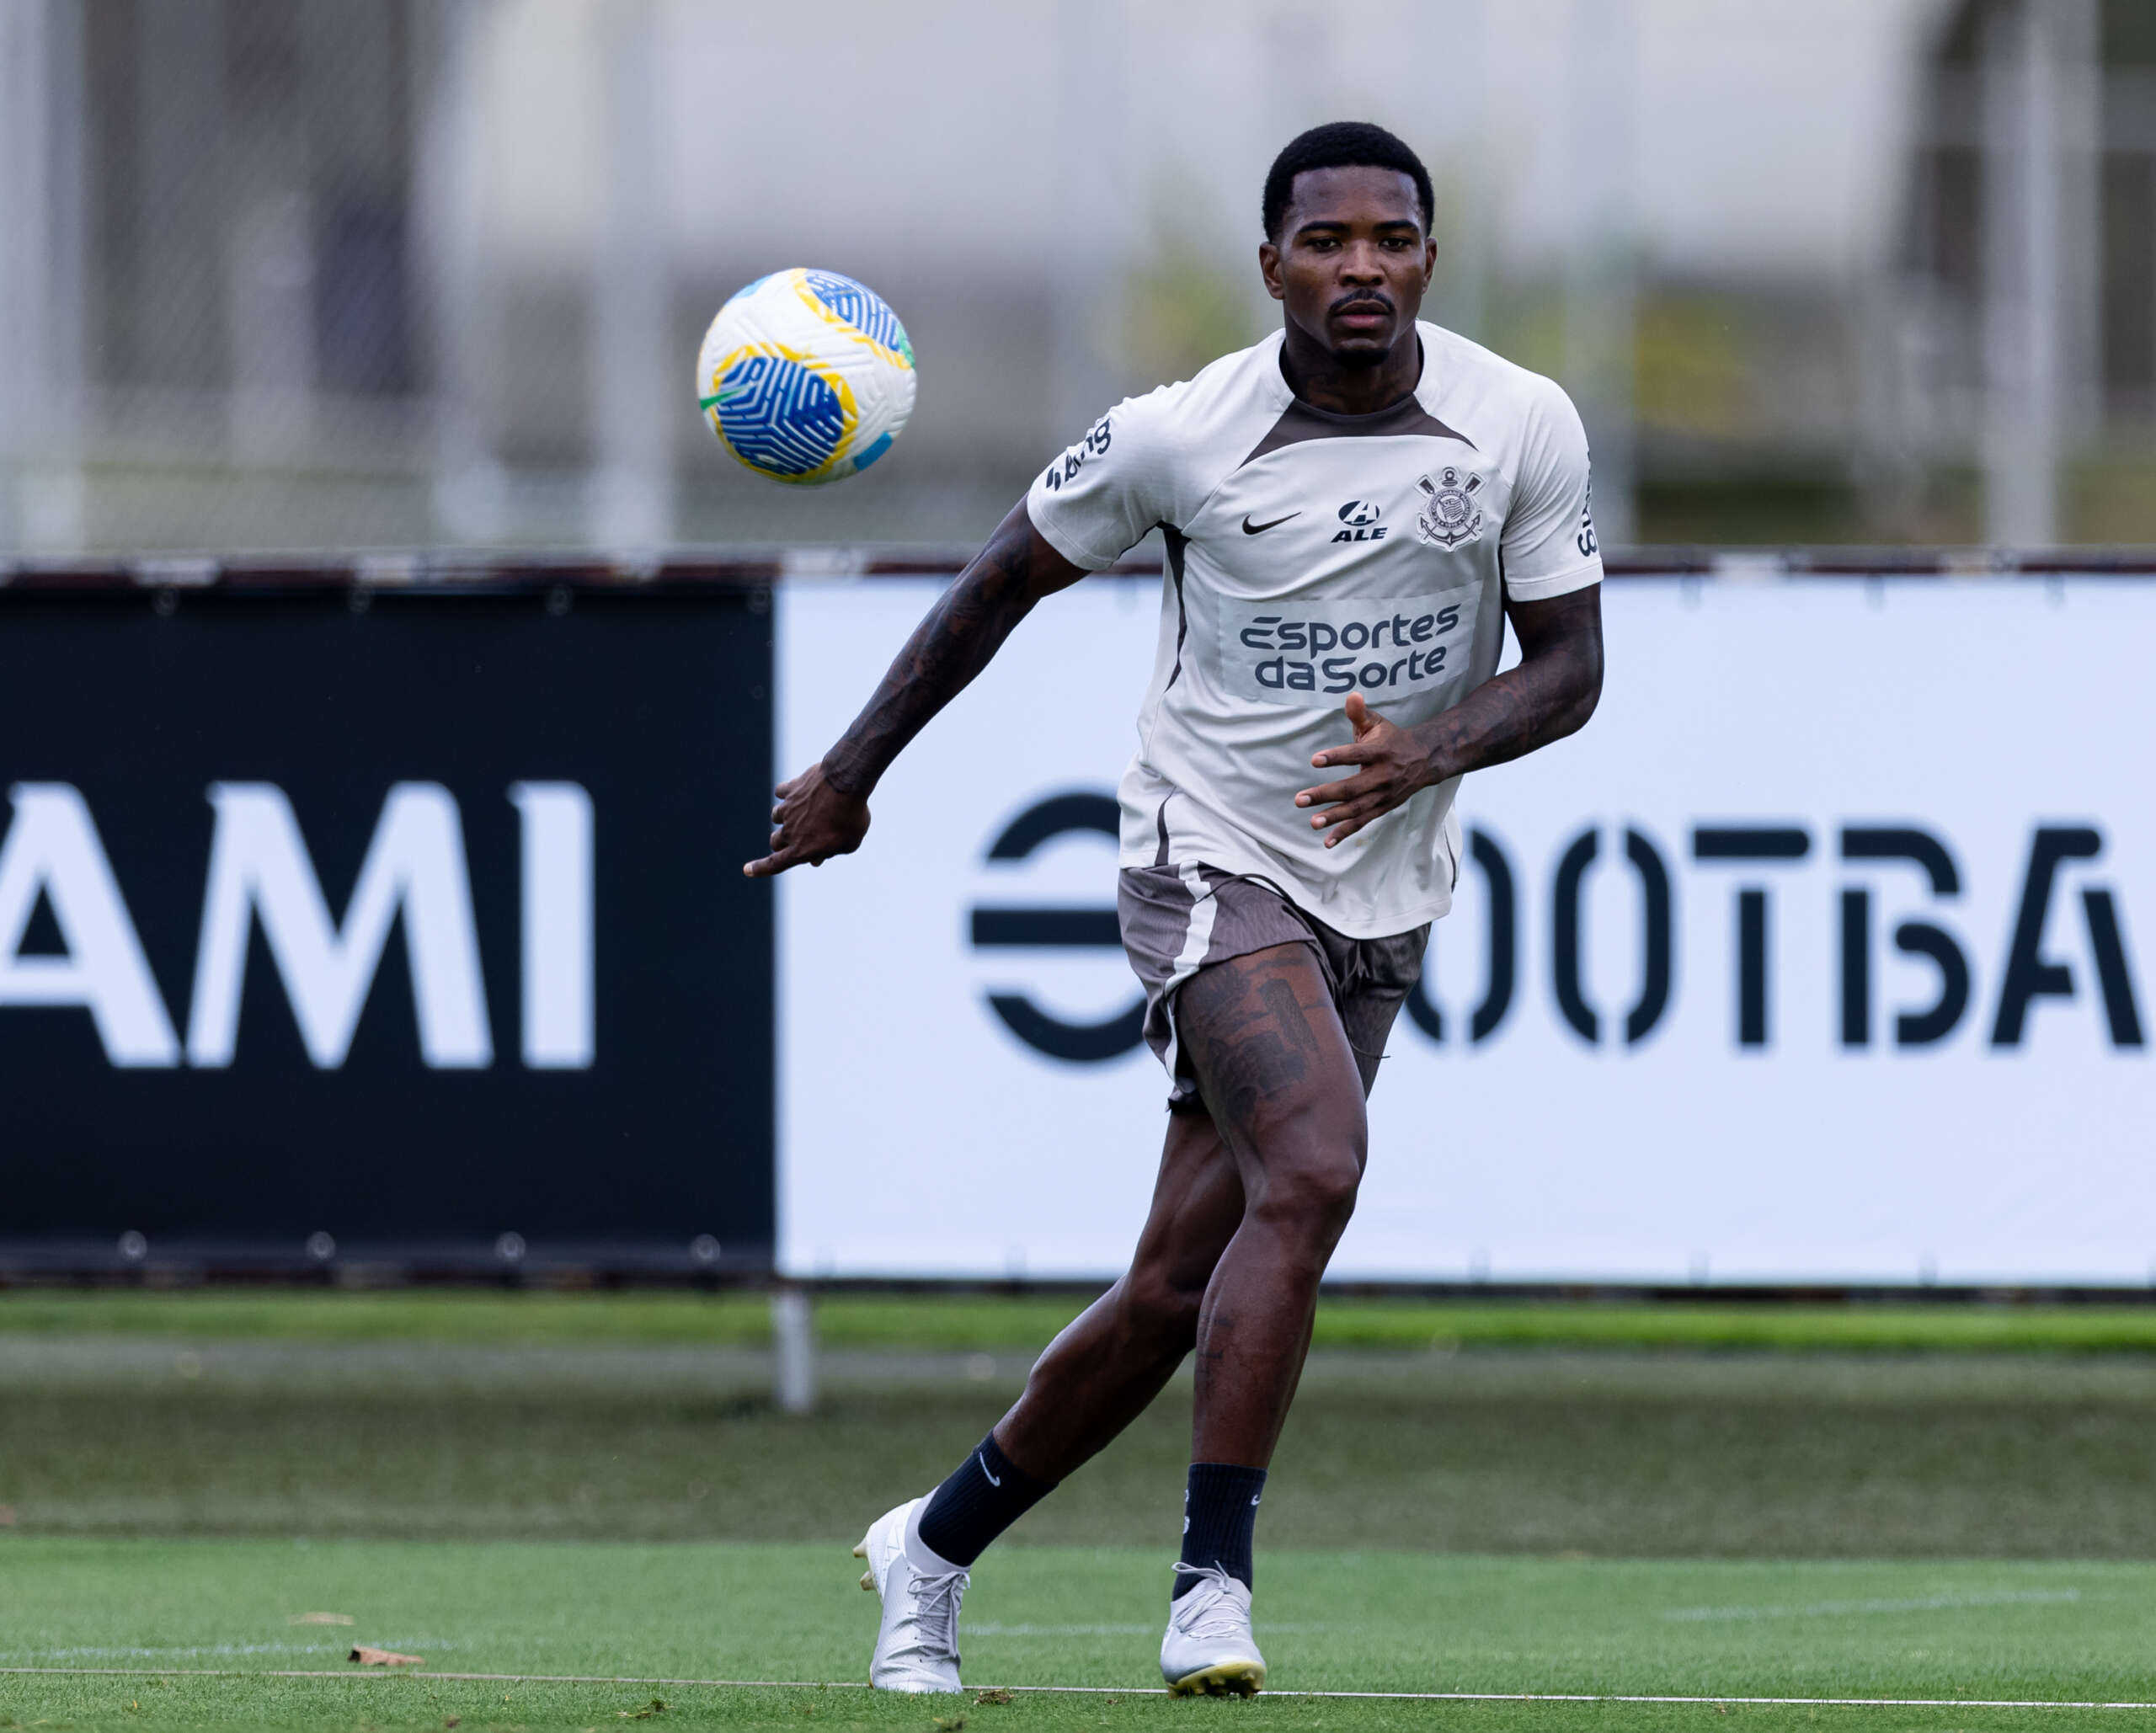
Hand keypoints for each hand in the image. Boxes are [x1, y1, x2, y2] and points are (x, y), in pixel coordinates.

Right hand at [743, 762, 870, 876]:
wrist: (846, 783)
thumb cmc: (852, 816)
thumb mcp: (850, 842)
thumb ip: (832, 852)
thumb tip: (817, 858)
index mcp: (802, 849)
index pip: (775, 864)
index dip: (760, 869)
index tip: (747, 870)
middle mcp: (790, 830)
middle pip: (775, 841)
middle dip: (782, 844)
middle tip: (796, 840)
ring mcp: (788, 808)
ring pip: (776, 816)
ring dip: (784, 818)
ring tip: (801, 814)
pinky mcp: (791, 789)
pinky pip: (781, 793)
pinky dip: (787, 794)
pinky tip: (797, 792)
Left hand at [1293, 692, 1430, 848]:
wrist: (1425, 760)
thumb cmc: (1391, 739)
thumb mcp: (1378, 723)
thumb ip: (1360, 713)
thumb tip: (1351, 695)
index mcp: (1381, 751)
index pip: (1356, 754)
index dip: (1336, 757)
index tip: (1314, 760)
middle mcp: (1383, 776)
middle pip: (1352, 788)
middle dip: (1325, 794)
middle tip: (1299, 799)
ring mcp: (1384, 795)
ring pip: (1357, 809)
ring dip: (1334, 817)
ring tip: (1312, 822)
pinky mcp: (1382, 807)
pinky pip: (1363, 822)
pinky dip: (1346, 833)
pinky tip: (1327, 841)